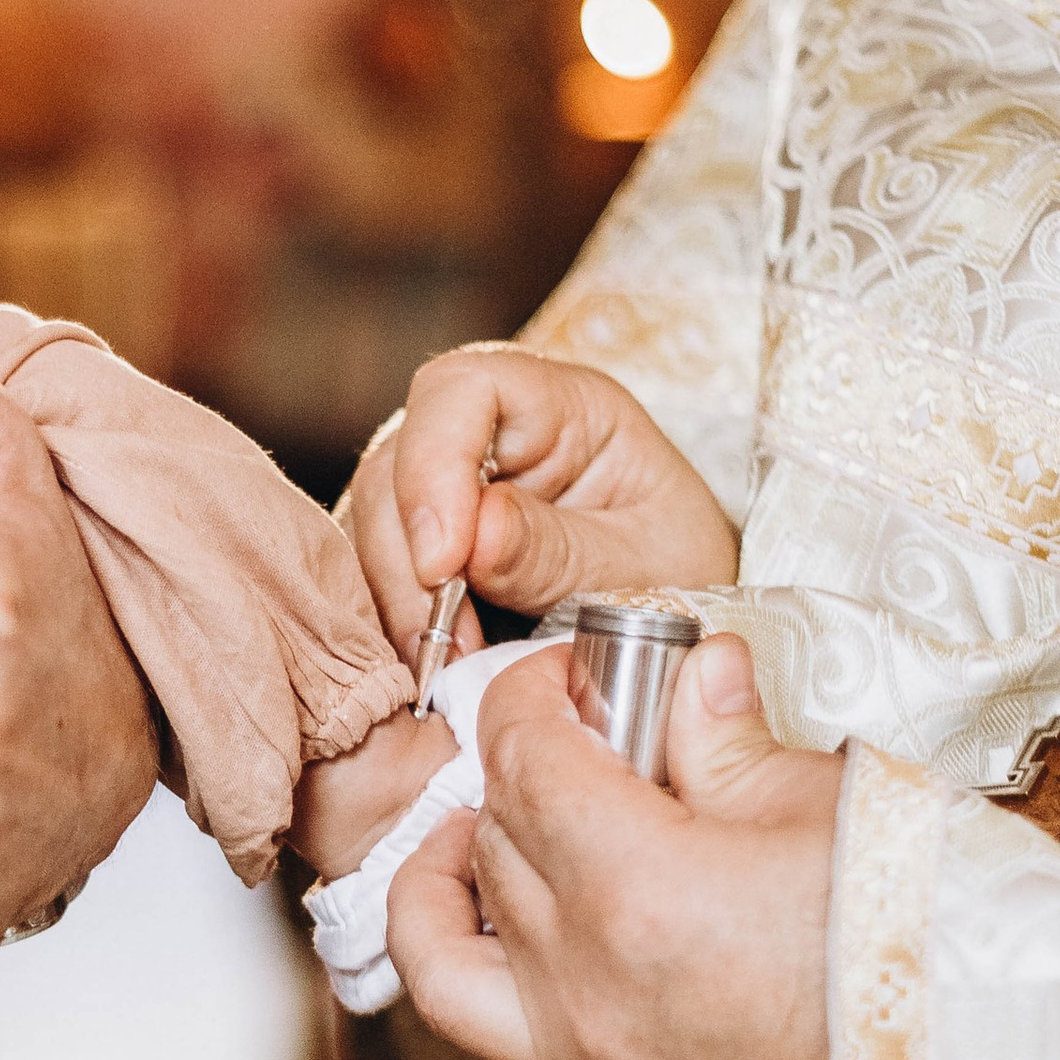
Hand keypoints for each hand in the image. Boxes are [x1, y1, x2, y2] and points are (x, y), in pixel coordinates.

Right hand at [347, 344, 737, 658]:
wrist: (686, 624)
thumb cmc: (683, 574)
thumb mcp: (648, 566)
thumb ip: (563, 551)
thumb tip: (471, 538)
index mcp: (560, 405)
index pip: (463, 390)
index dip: (434, 467)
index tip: (444, 562)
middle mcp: (486, 434)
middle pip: (396, 465)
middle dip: (409, 562)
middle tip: (445, 647)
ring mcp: (444, 487)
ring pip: (374, 525)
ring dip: (398, 602)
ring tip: (447, 669)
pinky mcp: (420, 546)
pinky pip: (376, 574)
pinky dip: (396, 623)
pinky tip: (433, 668)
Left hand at [387, 636, 844, 1059]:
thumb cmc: (943, 966)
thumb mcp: (841, 810)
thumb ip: (731, 741)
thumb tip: (694, 676)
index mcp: (637, 890)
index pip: (524, 756)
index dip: (534, 691)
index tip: (572, 671)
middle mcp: (588, 983)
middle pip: (498, 833)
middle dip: (527, 761)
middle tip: (594, 729)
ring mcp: (591, 1058)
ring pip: (463, 929)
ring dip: (482, 854)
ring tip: (520, 812)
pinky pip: (479, 1018)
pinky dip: (460, 952)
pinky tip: (495, 914)